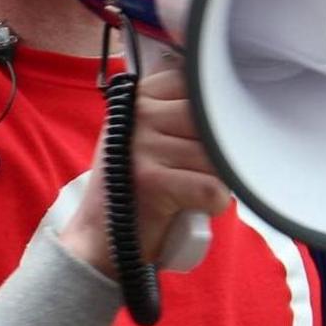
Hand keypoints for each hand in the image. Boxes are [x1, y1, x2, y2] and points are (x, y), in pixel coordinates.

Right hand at [59, 68, 230, 277]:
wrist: (101, 237)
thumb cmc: (133, 187)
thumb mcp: (142, 134)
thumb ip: (173, 110)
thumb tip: (224, 98)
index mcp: (139, 98)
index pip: (196, 88)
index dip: (207, 117)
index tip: (194, 138)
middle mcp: (139, 115)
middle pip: (210, 123)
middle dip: (214, 153)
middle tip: (193, 172)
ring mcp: (143, 147)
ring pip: (215, 157)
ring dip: (214, 181)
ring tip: (189, 191)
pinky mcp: (153, 182)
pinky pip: (212, 188)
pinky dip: (214, 205)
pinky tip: (193, 207)